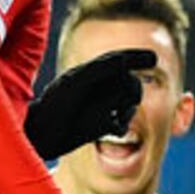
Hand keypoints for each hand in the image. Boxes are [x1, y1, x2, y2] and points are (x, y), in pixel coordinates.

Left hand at [25, 48, 153, 158]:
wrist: (41, 135)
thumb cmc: (54, 104)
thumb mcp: (75, 83)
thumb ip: (98, 70)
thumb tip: (122, 60)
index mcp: (93, 71)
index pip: (121, 59)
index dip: (137, 57)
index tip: (154, 58)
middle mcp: (100, 87)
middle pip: (131, 84)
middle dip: (132, 91)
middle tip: (124, 101)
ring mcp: (102, 106)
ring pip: (130, 105)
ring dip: (127, 110)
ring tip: (114, 116)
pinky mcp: (102, 125)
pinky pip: (123, 125)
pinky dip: (121, 126)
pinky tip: (109, 130)